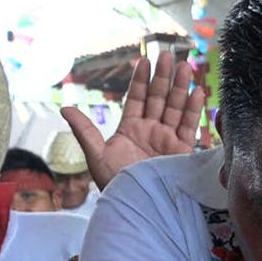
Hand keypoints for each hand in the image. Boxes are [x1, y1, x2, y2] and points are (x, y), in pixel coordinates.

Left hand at [60, 50, 204, 190]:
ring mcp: (168, 140)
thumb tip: (65, 108)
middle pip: (159, 98)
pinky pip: (189, 126)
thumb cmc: (115, 184)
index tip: (144, 62)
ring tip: (186, 66)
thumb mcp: (96, 156)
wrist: (138, 205)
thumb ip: (85, 130)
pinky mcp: (183, 151)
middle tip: (169, 55)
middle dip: (164, 77)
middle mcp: (151, 131)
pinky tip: (197, 92)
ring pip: (175, 108)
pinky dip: (193, 110)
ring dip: (180, 87)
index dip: (140, 81)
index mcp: (130, 130)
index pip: (137, 99)